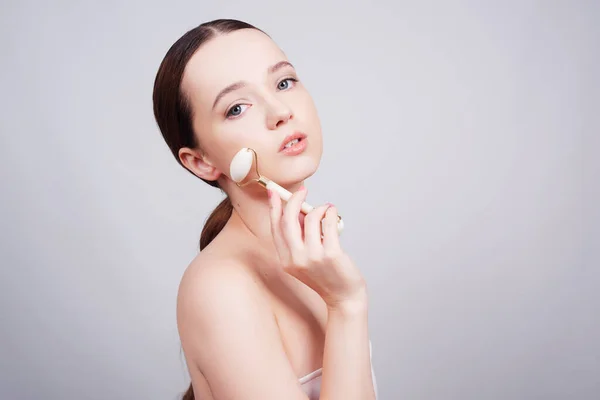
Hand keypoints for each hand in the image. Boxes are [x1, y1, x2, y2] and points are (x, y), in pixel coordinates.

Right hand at [268, 186, 366, 310]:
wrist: (344, 298)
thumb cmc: (327, 275)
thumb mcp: (306, 259)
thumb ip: (300, 237)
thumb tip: (300, 210)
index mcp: (286, 260)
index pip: (275, 228)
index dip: (273, 207)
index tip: (274, 192)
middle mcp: (296, 259)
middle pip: (288, 220)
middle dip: (294, 200)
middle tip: (303, 191)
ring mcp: (313, 257)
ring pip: (311, 218)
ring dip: (319, 208)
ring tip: (327, 209)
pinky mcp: (331, 254)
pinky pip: (328, 223)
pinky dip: (330, 213)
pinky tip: (333, 212)